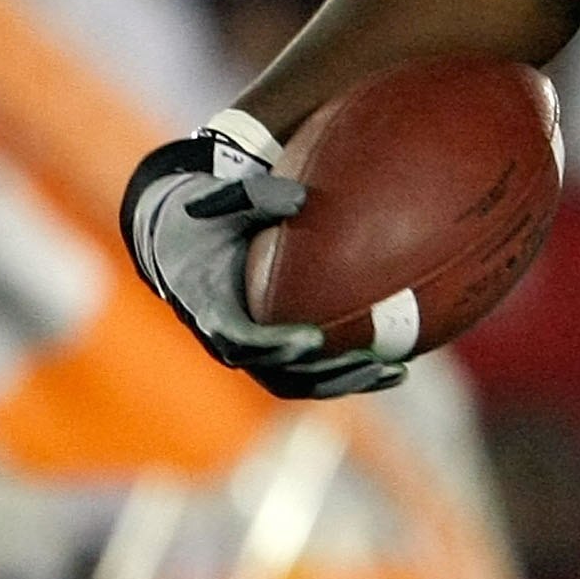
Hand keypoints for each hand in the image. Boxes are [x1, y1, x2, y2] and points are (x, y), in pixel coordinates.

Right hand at [122, 111, 402, 399]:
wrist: (183, 244)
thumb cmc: (207, 219)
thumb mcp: (218, 203)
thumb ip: (254, 197)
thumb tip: (300, 197)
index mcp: (210, 307)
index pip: (241, 338)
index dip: (275, 344)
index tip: (311, 339)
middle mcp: (229, 339)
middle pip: (277, 371)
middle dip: (322, 372)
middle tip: (365, 361)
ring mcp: (253, 350)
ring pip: (299, 381)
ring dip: (344, 381)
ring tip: (392, 372)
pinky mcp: (273, 350)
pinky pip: (312, 371)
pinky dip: (349, 372)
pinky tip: (396, 367)